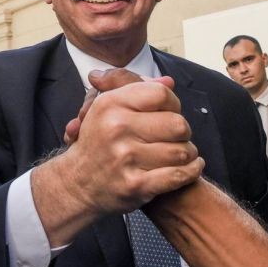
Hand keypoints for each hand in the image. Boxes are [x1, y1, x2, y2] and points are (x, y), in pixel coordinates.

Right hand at [34, 76, 202, 245]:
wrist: (76, 184)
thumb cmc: (98, 142)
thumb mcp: (106, 107)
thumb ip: (136, 88)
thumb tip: (168, 82)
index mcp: (110, 104)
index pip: (161, 94)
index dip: (172, 103)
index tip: (168, 113)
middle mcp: (116, 128)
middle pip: (177, 123)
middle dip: (183, 131)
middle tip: (176, 136)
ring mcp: (126, 158)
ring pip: (182, 151)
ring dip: (187, 153)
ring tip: (180, 153)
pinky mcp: (135, 185)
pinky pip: (179, 175)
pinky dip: (191, 171)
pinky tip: (191, 167)